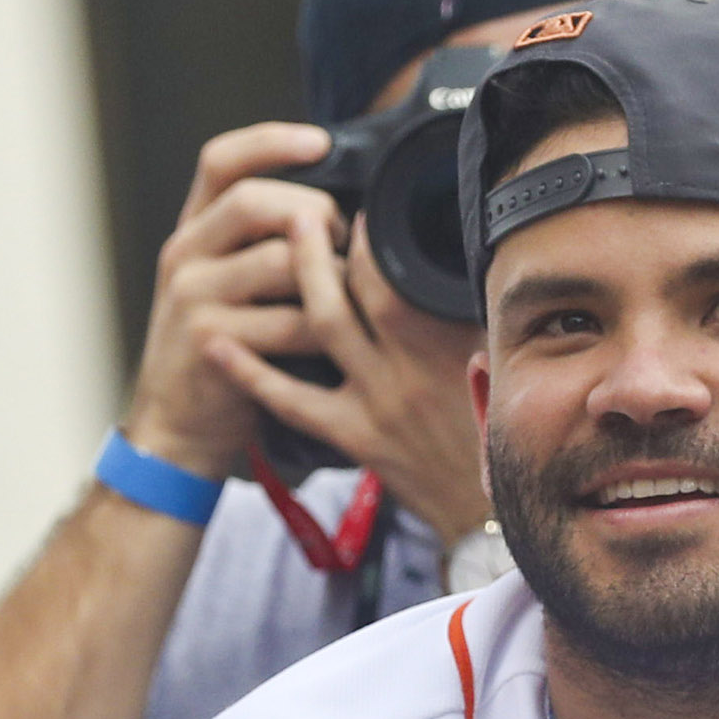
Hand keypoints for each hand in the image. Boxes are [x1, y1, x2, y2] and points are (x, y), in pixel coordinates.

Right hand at [124, 122, 338, 478]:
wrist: (180, 425)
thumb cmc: (229, 348)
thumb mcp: (233, 284)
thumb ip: (270, 242)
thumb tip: (347, 208)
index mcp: (196, 231)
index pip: (221, 160)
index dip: (270, 141)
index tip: (321, 140)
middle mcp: (186, 253)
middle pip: (256, 201)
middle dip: (317, 215)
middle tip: (345, 244)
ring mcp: (192, 295)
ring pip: (282, 259)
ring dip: (331, 276)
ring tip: (346, 297)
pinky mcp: (210, 340)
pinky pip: (291, 320)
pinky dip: (325, 329)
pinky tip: (334, 341)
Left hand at [207, 204, 493, 541]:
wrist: (487, 510)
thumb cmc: (496, 432)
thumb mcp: (498, 364)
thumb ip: (465, 317)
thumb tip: (444, 261)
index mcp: (451, 346)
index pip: (402, 275)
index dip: (374, 236)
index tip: (357, 211)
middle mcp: (411, 368)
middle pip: (359, 289)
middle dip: (324, 243)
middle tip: (301, 208)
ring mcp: (378, 402)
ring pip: (324, 328)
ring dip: (295, 282)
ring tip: (268, 248)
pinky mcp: (354, 436)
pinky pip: (292, 400)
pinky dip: (251, 371)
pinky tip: (219, 343)